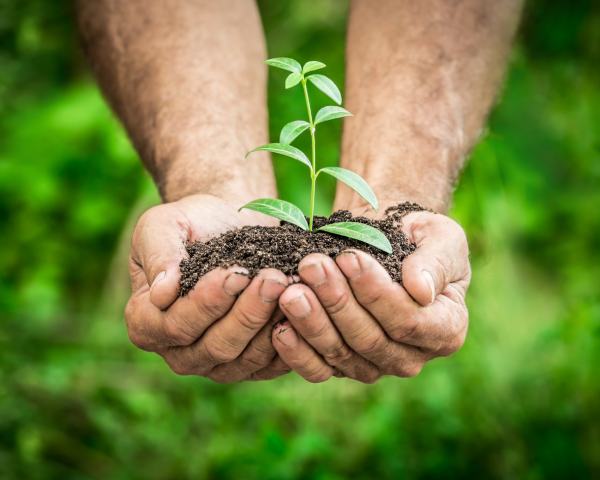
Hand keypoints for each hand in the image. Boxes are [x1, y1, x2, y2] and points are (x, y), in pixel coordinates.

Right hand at [125, 194, 290, 382]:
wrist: (229, 225)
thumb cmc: (191, 224)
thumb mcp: (162, 225)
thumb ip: (158, 254)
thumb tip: (162, 293)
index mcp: (146, 323)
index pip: (176, 325)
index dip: (207, 302)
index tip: (235, 273)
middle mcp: (179, 352)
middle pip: (216, 346)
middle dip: (248, 312)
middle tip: (274, 278)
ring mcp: (217, 364)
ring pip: (247, 357)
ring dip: (271, 322)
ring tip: (291, 286)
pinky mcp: (252, 365)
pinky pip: (272, 362)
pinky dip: (291, 337)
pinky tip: (305, 306)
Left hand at [272, 210, 469, 382]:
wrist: (387, 242)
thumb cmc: (418, 238)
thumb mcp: (442, 239)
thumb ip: (435, 263)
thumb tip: (420, 290)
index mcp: (445, 329)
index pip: (409, 321)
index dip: (376, 293)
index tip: (348, 258)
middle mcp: (411, 357)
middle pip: (370, 340)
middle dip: (337, 302)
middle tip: (311, 267)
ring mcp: (374, 365)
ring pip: (341, 354)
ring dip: (312, 322)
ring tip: (291, 291)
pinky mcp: (342, 366)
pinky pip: (318, 369)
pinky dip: (297, 352)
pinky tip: (279, 328)